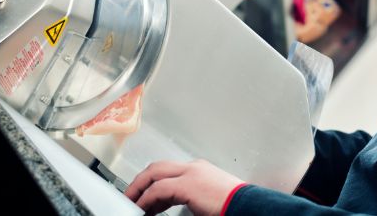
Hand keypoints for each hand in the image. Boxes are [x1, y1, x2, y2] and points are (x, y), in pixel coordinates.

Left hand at [125, 159, 244, 215]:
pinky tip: (141, 209)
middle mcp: (194, 168)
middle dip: (141, 181)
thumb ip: (192, 198)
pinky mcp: (187, 185)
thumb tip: (177, 204)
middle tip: (130, 197)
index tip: (146, 199)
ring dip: (139, 189)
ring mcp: (190, 173)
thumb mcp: (208, 198)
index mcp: (200, 170)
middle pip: (157, 167)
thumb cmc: (233, 205)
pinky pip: (158, 190)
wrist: (247, 206)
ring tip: (131, 203)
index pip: (169, 171)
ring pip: (154, 174)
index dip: (153, 184)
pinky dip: (146, 199)